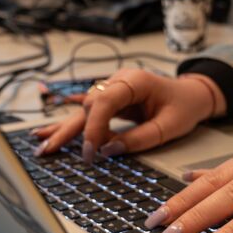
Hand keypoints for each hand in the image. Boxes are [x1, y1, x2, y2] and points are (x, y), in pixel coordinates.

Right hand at [31, 69, 225, 160]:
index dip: (95, 127)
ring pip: (82, 111)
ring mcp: (112, 89)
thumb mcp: (168, 127)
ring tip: (40, 146)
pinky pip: (88, 115)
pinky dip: (70, 127)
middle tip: (50, 151)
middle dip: (68, 130)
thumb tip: (107, 151)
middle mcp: (119, 81)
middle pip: (87, 105)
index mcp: (135, 81)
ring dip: (62, 129)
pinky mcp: (111, 101)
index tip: (91, 151)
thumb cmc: (184, 107)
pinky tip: (48, 134)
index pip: (105, 101)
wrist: (191, 94)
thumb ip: (139, 139)